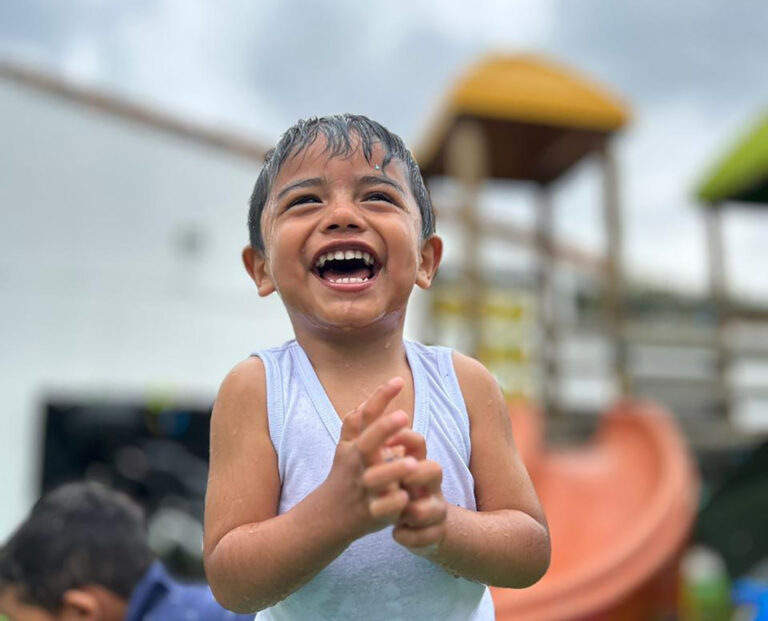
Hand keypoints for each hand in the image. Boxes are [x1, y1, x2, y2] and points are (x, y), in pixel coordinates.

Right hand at [323, 378, 417, 538]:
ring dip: (393, 470)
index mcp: (352, 447)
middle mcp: (355, 466)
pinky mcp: (369, 515)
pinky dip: (392, 504)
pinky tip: (406, 498)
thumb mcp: (344, 449)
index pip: (364, 417)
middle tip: (404, 415)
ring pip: (376, 480)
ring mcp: (362, 490)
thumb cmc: (342, 478)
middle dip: (384, 429)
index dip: (380, 398)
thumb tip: (368, 400)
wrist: (323, 520)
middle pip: (366, 444)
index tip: (399, 380)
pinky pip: (382, 510)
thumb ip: (355, 424)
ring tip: (413, 463)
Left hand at [386, 429, 447, 555]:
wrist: (417, 524)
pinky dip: (409, 536)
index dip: (404, 439)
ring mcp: (434, 508)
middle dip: (415, 474)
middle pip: (434, 470)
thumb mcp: (386, 464)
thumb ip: (375, 439)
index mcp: (416, 463)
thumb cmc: (399, 487)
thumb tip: (359, 409)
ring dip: (412, 510)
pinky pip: (427, 536)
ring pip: (434, 508)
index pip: (417, 443)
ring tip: (396, 514)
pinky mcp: (433, 533)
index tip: (384, 442)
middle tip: (395, 481)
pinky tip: (396, 533)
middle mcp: (428, 484)